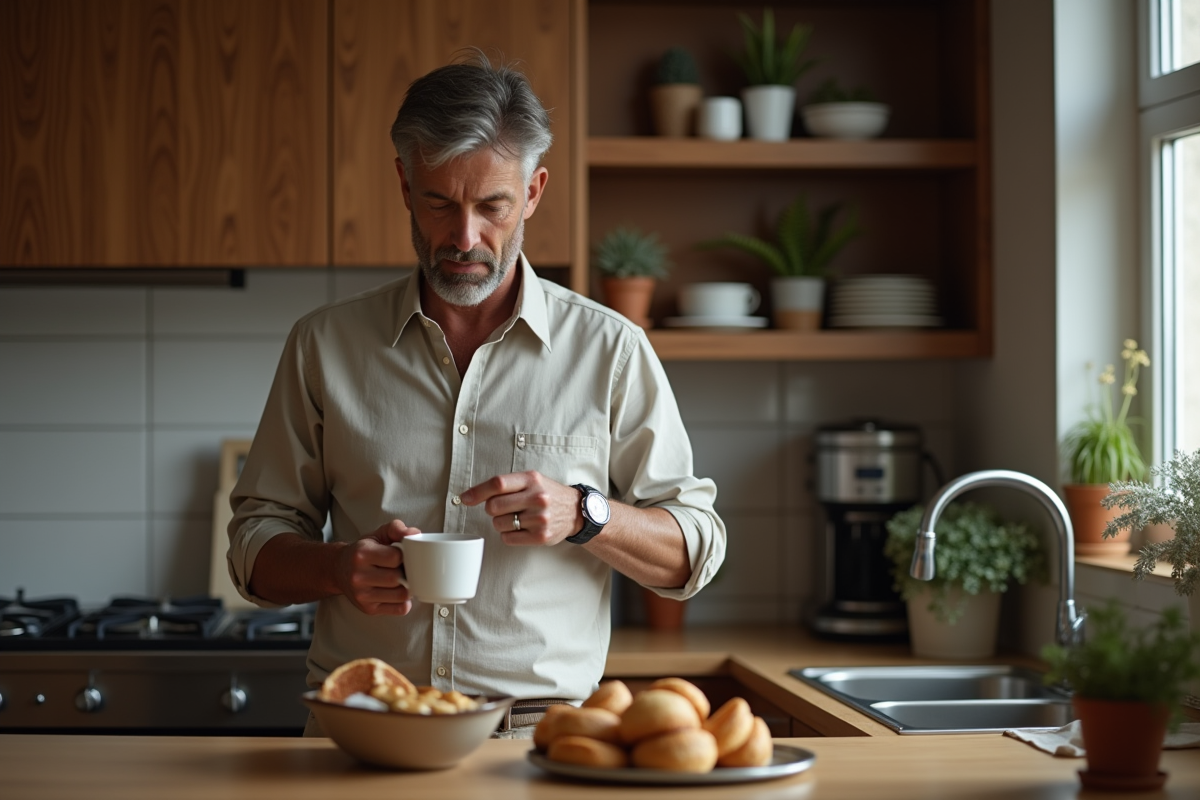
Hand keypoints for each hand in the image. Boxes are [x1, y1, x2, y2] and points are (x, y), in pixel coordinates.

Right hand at [333, 519, 421, 614]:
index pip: (395, 557)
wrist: (338, 570)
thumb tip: (414, 533)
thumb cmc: (362, 551)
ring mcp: (363, 595)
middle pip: (398, 578)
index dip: (404, 555)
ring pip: (401, 595)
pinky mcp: (368, 609)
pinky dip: (405, 601)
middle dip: (406, 572)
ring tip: (402, 579)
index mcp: (361, 554)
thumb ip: (395, 528)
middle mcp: (359, 577)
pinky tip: (398, 591)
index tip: (402, 555)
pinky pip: (399, 609)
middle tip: (404, 568)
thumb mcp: (376, 535)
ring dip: (407, 587)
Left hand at [461, 471, 583, 544]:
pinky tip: (521, 528)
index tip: (464, 498)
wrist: (575, 510)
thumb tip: (470, 496)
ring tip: (516, 518)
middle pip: (493, 506)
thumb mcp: (532, 480)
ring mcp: (540, 518)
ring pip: (499, 524)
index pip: (498, 484)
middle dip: (491, 509)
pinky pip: (508, 538)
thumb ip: (506, 485)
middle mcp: (537, 498)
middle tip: (502, 508)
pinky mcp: (541, 536)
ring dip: (501, 522)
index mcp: (532, 480)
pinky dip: (509, 535)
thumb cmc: (547, 493)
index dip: (477, 492)